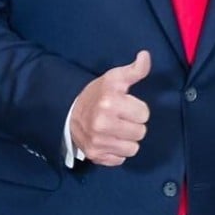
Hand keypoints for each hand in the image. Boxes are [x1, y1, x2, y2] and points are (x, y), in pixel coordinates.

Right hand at [70, 50, 151, 165]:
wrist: (69, 112)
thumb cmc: (98, 93)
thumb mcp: (114, 78)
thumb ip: (134, 70)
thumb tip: (145, 55)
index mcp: (109, 103)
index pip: (144, 114)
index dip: (138, 109)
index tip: (126, 105)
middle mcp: (102, 124)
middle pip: (140, 132)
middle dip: (134, 124)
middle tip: (122, 118)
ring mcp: (98, 142)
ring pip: (133, 148)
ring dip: (128, 140)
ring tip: (118, 130)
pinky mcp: (95, 156)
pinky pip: (120, 159)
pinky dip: (118, 151)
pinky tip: (110, 140)